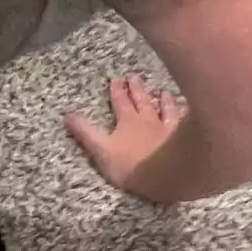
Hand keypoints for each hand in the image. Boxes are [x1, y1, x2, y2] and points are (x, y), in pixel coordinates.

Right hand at [64, 76, 184, 200]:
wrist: (171, 172)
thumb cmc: (132, 164)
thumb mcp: (101, 150)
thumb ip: (85, 133)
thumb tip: (66, 115)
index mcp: (127, 122)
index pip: (120, 102)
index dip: (117, 91)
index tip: (116, 79)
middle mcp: (148, 119)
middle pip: (141, 101)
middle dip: (137, 89)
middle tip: (135, 77)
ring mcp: (168, 127)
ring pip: (164, 109)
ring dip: (162, 100)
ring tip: (162, 92)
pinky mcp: (184, 136)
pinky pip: (182, 121)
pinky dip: (182, 113)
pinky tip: (185, 110)